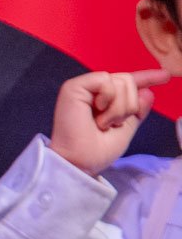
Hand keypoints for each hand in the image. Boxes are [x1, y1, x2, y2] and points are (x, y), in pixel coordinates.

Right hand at [49, 69, 166, 174]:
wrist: (81, 162)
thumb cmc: (97, 150)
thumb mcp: (126, 129)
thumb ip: (137, 110)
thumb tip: (148, 92)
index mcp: (103, 100)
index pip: (128, 83)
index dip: (147, 78)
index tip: (165, 75)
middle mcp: (92, 91)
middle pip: (127, 80)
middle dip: (129, 106)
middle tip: (112, 124)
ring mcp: (82, 87)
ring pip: (120, 81)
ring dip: (119, 108)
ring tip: (102, 123)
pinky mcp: (73, 87)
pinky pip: (105, 81)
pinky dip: (108, 99)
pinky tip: (97, 112)